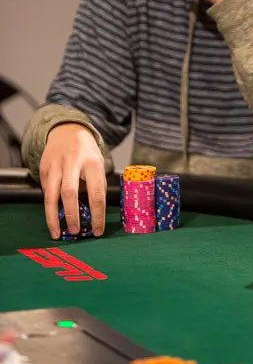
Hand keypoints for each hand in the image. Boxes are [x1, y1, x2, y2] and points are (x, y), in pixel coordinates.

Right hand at [40, 123, 106, 238]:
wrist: (67, 130)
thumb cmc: (86, 151)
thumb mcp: (99, 164)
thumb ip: (97, 185)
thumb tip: (95, 213)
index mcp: (92, 162)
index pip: (96, 193)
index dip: (97, 215)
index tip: (97, 230)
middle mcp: (73, 162)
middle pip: (70, 193)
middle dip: (72, 215)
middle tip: (75, 232)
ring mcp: (55, 165)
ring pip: (51, 195)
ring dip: (53, 217)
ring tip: (57, 233)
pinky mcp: (44, 168)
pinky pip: (46, 191)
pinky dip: (50, 205)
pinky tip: (53, 214)